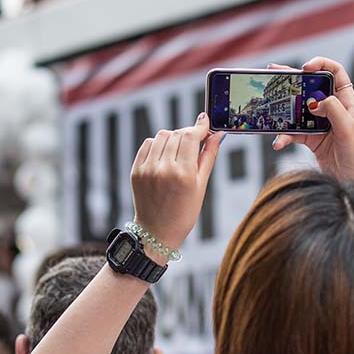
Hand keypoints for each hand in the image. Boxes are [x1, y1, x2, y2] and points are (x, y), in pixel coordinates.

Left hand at [131, 113, 223, 256]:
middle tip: (195, 142)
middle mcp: (163, 169)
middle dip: (188, 134)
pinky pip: (148, 144)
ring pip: (161, 136)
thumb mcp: (201, 186)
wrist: (157, 232)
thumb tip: (217, 134)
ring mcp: (147, 169)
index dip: (200, 127)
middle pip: (177, 134)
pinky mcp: (136, 170)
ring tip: (179, 151)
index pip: (191, 136)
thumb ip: (209, 156)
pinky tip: (165, 156)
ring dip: (173, 138)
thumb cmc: (184, 212)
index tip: (205, 121)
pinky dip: (158, 145)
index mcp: (183, 174)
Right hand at [271, 58, 353, 204]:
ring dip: (283, 108)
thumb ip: (333, 110)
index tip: (305, 68)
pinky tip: (278, 142)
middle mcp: (333, 109)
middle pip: (311, 86)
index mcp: (346, 101)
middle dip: (292, 79)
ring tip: (269, 105)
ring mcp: (320, 123)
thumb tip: (316, 101)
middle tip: (274, 71)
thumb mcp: (349, 129)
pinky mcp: (311, 139)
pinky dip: (284, 136)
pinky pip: (293, 132)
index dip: (320, 64)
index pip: (335, 72)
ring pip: (298, 108)